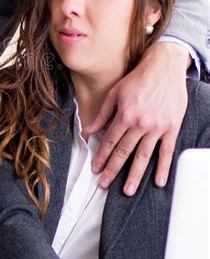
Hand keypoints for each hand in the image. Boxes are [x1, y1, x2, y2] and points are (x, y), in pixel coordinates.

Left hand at [84, 42, 188, 194]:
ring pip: (144, 156)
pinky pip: (167, 151)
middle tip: (104, 185)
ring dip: (135, 175)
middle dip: (113, 170)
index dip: (102, 157)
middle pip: (124, 152)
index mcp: (125, 115)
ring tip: (127, 190)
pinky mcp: (172, 128)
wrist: (164, 67)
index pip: (110, 142)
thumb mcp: (114, 94)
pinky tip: (158, 181)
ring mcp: (157, 127)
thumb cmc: (137, 79)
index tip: (95, 170)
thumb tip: (87, 131)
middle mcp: (141, 123)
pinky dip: (162, 168)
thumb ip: (102, 115)